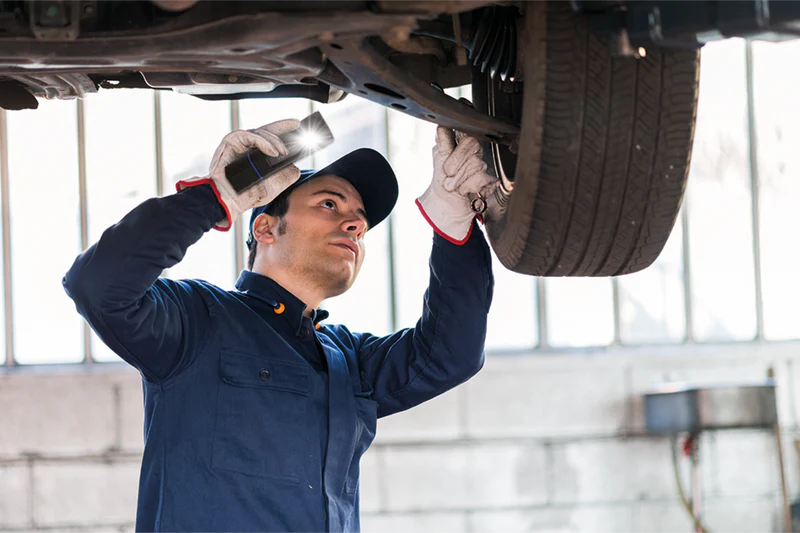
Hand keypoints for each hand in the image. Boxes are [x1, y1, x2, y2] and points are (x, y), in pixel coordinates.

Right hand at [176, 119, 301, 230]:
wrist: (230, 200)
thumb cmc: (248, 195)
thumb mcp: (274, 186)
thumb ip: (286, 176)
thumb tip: (295, 167)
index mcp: (256, 155)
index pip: (270, 138)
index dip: (283, 130)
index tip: (296, 125)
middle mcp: (247, 147)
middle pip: (265, 130)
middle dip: (282, 126)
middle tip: (295, 125)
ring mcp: (238, 143)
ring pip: (259, 132)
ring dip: (274, 141)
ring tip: (283, 153)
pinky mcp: (231, 142)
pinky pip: (249, 136)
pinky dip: (263, 142)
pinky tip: (273, 152)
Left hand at [416, 126, 497, 243]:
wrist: (447, 203)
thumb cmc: (443, 178)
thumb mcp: (439, 157)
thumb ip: (443, 141)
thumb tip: (443, 126)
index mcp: (463, 141)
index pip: (466, 132)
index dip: (458, 141)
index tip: (447, 155)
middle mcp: (476, 151)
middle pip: (471, 144)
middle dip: (454, 162)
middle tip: (447, 174)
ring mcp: (485, 165)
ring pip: (475, 163)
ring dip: (459, 179)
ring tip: (455, 185)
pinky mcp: (492, 180)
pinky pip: (481, 178)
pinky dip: (468, 187)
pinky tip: (466, 190)